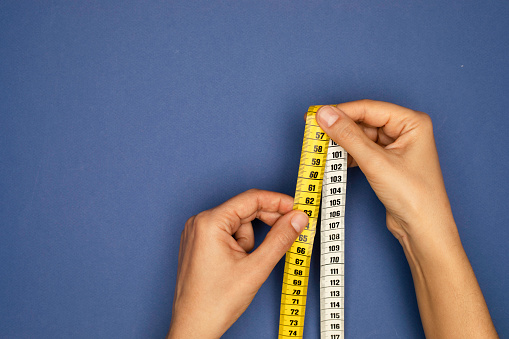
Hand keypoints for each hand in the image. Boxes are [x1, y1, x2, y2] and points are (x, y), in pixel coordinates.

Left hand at [167, 189, 308, 338]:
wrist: (194, 327)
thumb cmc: (216, 302)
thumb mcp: (256, 268)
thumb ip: (281, 239)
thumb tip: (298, 218)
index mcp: (209, 222)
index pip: (251, 199)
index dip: (279, 202)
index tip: (298, 209)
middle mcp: (200, 222)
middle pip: (244, 210)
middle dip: (267, 223)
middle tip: (291, 232)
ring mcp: (197, 233)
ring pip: (238, 225)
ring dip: (250, 242)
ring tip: (246, 267)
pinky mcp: (199, 244)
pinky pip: (228, 234)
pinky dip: (241, 246)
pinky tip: (239, 265)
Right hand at [316, 100, 497, 337]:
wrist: (423, 230)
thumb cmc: (415, 197)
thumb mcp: (376, 162)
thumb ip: (348, 136)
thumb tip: (326, 115)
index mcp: (412, 122)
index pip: (369, 108)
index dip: (341, 111)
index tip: (317, 115)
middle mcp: (406, 131)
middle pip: (364, 121)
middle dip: (340, 128)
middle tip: (314, 131)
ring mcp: (396, 147)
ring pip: (361, 137)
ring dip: (342, 143)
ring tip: (321, 147)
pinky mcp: (387, 162)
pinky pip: (362, 151)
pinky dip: (348, 155)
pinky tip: (335, 160)